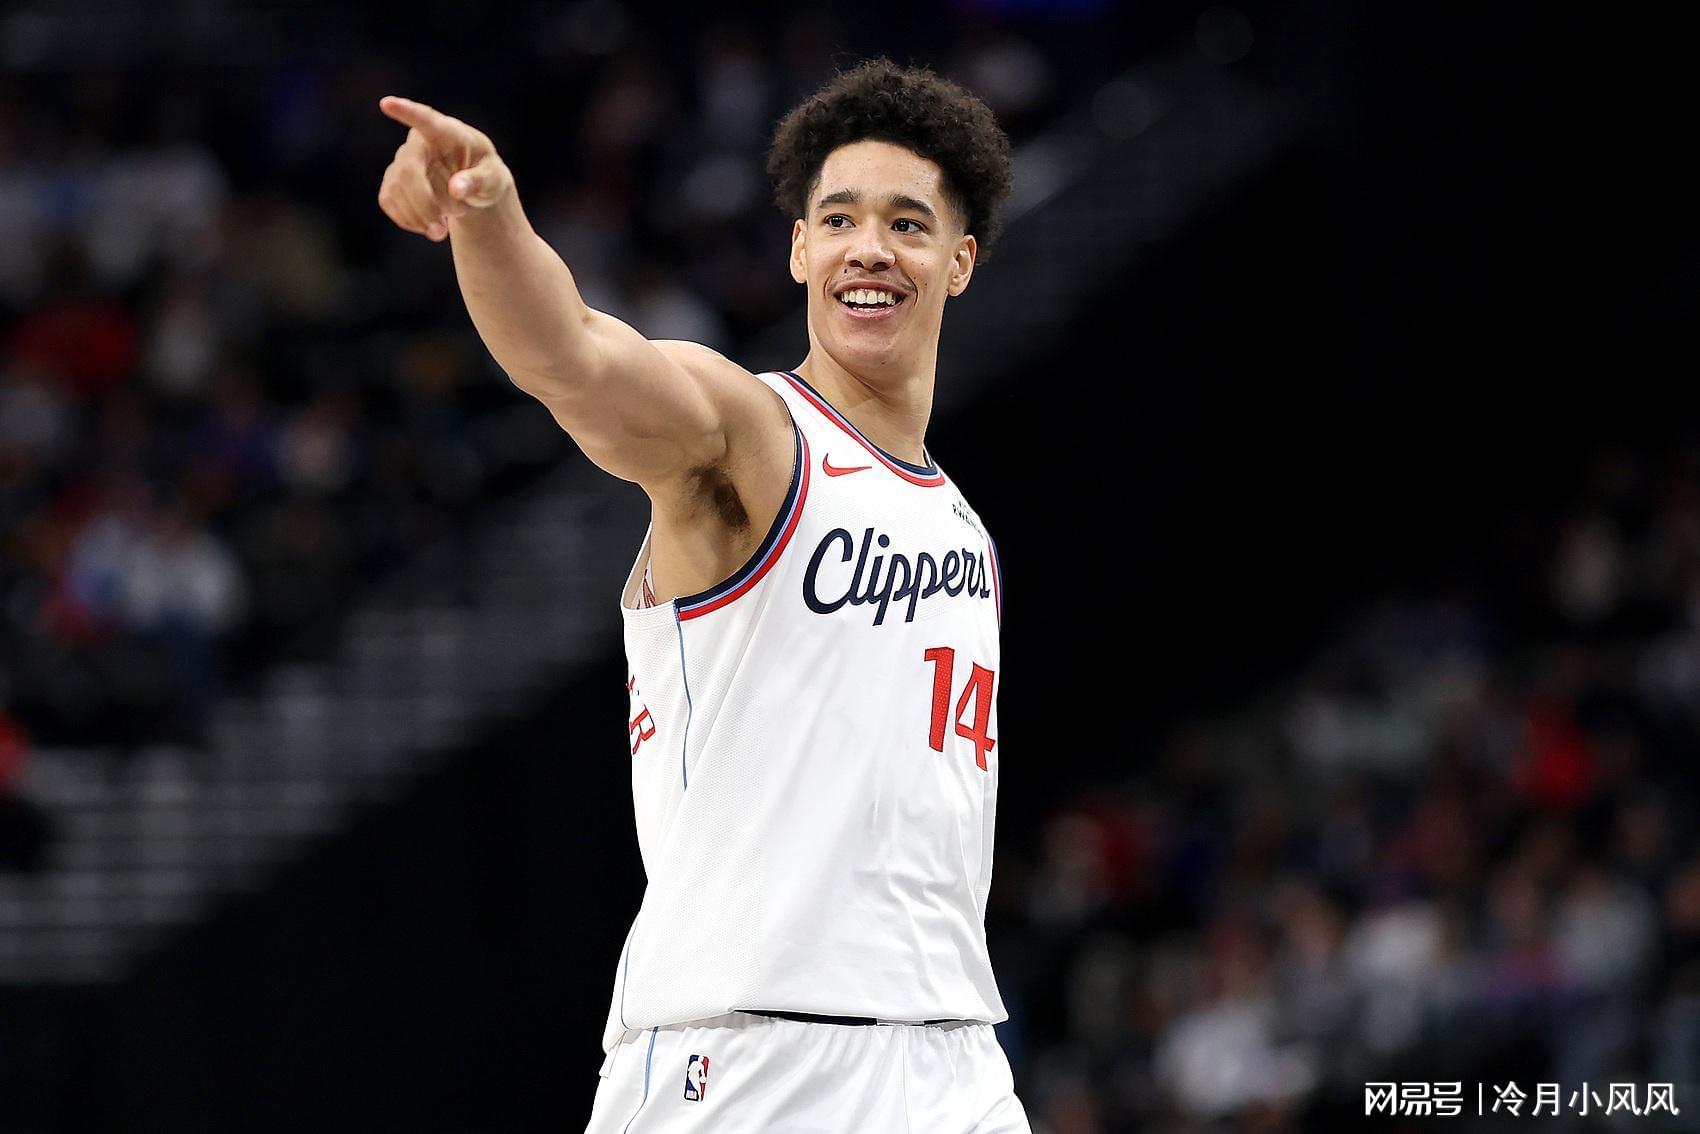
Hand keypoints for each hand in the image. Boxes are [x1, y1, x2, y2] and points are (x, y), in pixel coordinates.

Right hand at [376, 96, 513, 241]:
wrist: (472, 188)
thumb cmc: (487, 175)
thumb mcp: (494, 180)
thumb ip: (479, 182)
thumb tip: (456, 188)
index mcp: (447, 133)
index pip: (425, 119)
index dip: (407, 112)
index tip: (387, 103)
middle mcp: (419, 142)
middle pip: (408, 170)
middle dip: (423, 204)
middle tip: (441, 231)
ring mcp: (403, 160)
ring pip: (395, 189)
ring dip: (416, 217)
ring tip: (440, 231)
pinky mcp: (393, 181)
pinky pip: (388, 201)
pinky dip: (407, 220)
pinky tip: (426, 225)